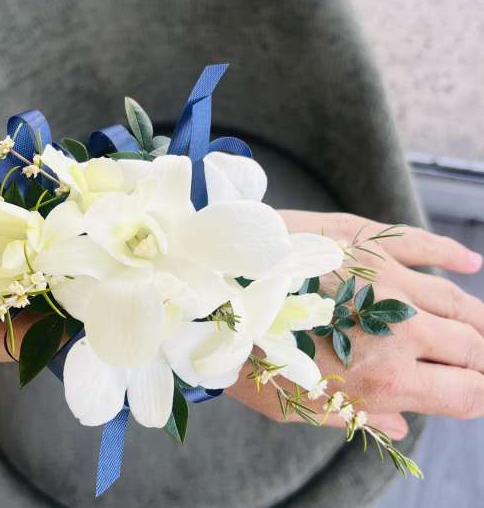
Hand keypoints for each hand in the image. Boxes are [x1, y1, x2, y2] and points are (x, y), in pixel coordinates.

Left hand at [227, 211, 483, 439]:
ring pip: (455, 299)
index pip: (465, 393)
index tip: (476, 392)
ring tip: (482, 327)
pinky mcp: (363, 240)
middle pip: (470, 346)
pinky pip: (420, 243)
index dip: (478, 395)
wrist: (209, 289)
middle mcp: (398, 326)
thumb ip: (357, 417)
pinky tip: (471, 262)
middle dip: (482, 359)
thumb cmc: (246, 354)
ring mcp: (385, 277)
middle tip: (478, 363)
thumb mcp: (296, 408)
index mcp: (384, 378)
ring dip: (477, 317)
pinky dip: (450, 254)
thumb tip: (399, 425)